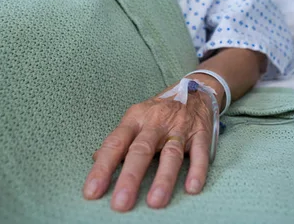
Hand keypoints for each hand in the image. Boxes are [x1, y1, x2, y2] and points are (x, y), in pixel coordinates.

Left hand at [83, 89, 213, 211]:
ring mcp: (180, 127)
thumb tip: (95, 158)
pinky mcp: (201, 133)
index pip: (116, 143)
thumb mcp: (136, 118)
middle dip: (131, 176)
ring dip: (163, 178)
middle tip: (121, 203)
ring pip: (171, 153)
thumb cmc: (159, 111)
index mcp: (136, 119)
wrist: (195, 89)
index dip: (103, 167)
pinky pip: (200, 152)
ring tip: (155, 202)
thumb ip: (119, 139)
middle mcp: (156, 122)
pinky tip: (192, 187)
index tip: (92, 192)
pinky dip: (197, 170)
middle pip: (142, 149)